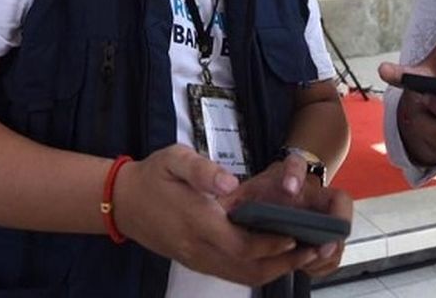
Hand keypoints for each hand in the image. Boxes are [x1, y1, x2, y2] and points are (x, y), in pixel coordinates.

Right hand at [113, 145, 321, 286]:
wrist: (123, 202)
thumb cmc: (153, 176)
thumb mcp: (174, 159)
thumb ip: (202, 171)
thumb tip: (231, 183)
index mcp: (196, 221)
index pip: (241, 244)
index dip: (271, 244)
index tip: (296, 234)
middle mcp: (198, 247)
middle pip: (247, 268)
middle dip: (283, 262)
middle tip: (313, 250)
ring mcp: (196, 259)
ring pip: (241, 276)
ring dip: (274, 270)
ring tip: (302, 256)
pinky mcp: (196, 262)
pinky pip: (231, 273)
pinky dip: (257, 270)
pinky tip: (275, 257)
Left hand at [219, 157, 352, 278]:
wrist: (281, 192)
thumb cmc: (263, 193)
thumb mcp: (246, 191)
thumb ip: (234, 197)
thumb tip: (219, 203)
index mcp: (291, 175)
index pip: (297, 164)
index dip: (294, 175)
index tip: (288, 188)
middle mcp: (314, 192)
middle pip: (339, 202)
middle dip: (335, 224)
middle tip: (321, 245)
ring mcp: (325, 212)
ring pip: (340, 229)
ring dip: (327, 250)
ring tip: (308, 262)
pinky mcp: (327, 233)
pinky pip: (334, 250)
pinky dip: (323, 263)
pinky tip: (307, 267)